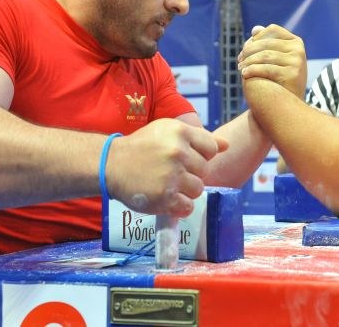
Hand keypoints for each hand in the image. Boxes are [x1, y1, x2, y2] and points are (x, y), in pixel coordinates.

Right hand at [105, 118, 227, 217]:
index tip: (183, 157)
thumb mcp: (168, 131)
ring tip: (168, 184)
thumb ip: (199, 138)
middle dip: (191, 172)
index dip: (200, 155)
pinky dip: (180, 206)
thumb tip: (227, 145)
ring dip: (186, 190)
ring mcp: (171, 176)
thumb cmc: (143, 146)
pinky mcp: (164, 197)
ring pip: (198, 189)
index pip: (211, 148)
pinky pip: (187, 206)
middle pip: (205, 170)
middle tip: (171, 171)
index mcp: (180, 132)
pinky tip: (167, 198)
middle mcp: (177, 152)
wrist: (111, 163)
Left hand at [237, 24, 306, 96]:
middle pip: (266, 43)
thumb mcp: (274, 59)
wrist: (287, 106)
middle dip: (249, 51)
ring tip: (240, 68)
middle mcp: (299, 49)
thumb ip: (266, 43)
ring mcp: (297, 61)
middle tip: (239, 61)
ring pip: (264, 55)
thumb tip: (255, 29)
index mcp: (296, 42)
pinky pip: (266, 68)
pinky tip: (244, 75)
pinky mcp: (292, 74)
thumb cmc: (278, 80)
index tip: (245, 50)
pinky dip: (252, 70)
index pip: (272, 30)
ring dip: (248, 61)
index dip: (257, 37)